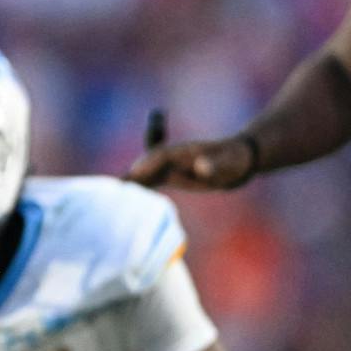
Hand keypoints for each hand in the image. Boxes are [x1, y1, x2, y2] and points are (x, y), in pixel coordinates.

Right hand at [125, 136, 255, 190]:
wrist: (239, 159)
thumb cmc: (236, 160)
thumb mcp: (229, 163)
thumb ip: (214, 165)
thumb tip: (200, 168)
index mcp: (181, 152)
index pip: (159, 157)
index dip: (146, 165)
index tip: (134, 175)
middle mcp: (170, 158)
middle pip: (145, 166)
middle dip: (130, 176)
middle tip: (112, 191)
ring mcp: (168, 167)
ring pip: (144, 174)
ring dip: (130, 183)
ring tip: (111, 196)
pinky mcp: (169, 175)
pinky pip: (148, 180)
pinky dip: (137, 186)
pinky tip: (124, 198)